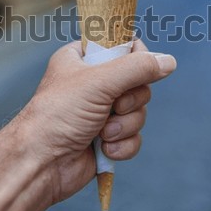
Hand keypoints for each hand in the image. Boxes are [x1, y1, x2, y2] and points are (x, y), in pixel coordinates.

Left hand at [23, 39, 176, 203]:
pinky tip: (105, 149)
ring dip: (125, 125)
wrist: (41, 164)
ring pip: (138, 111)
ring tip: (102, 132)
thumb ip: (137, 68)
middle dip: (129, 100)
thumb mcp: (99, 82)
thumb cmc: (59, 115)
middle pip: (138, 81)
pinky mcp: (107, 138)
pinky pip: (134, 136)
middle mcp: (93, 83)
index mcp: (83, 59)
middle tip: (113, 106)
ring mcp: (101, 111)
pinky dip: (123, 144)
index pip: (122, 46)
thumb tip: (169, 61)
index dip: (135, 58)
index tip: (136, 67)